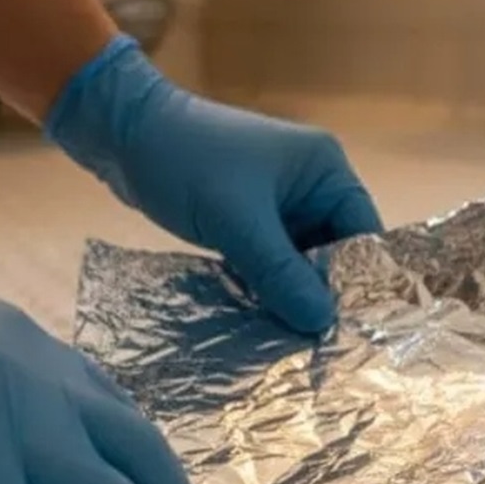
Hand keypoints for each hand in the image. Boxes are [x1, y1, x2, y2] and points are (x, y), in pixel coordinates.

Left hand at [45, 35, 383, 333]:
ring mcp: (277, 203)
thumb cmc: (187, 161)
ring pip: (298, 262)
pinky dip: (267, 287)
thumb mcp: (237, 220)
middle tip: (324, 350)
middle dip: (323, 295)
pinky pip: (269, 261)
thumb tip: (321, 323)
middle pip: (333, 253)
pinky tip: (265, 324)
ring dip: (292, 296)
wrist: (121, 133)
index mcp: (325, 169)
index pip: (362, 234)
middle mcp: (310, 186)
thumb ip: (281, 272)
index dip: (360, 282)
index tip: (356, 332)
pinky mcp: (246, 219)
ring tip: (294, 347)